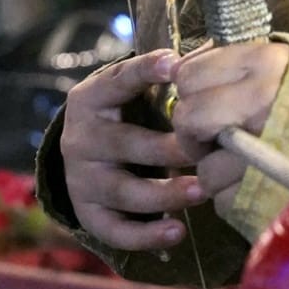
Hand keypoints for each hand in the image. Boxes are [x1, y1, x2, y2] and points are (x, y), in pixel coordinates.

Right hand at [60, 49, 199, 250]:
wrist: (84, 151)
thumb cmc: (124, 112)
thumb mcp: (130, 88)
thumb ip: (161, 73)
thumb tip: (209, 52)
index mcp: (91, 98)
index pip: (118, 81)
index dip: (145, 71)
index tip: (175, 64)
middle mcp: (79, 139)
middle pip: (125, 144)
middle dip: (168, 149)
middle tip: (206, 150)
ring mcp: (81, 180)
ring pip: (124, 191)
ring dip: (165, 194)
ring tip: (202, 192)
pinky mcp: (87, 214)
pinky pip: (116, 230)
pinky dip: (146, 235)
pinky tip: (177, 232)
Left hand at [170, 40, 288, 216]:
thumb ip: (244, 60)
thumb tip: (181, 65)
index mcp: (265, 64)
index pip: (190, 75)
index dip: (193, 89)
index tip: (210, 97)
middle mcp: (259, 103)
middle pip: (188, 118)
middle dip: (197, 132)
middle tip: (219, 134)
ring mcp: (259, 154)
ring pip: (205, 168)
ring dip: (220, 171)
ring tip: (252, 162)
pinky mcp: (263, 198)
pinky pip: (224, 201)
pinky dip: (238, 197)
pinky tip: (264, 184)